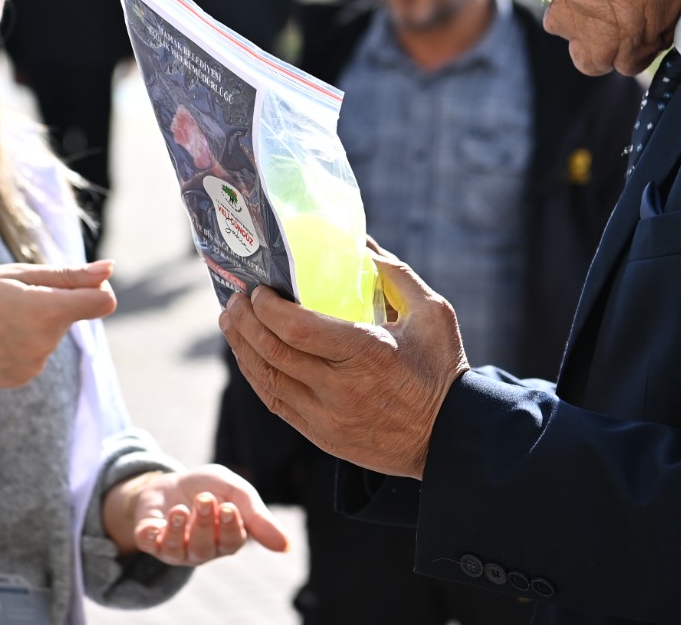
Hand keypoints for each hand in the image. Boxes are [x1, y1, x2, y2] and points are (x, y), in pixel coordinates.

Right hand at [0, 261, 117, 387]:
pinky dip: (23, 344)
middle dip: (53, 303)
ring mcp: (34, 365)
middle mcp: (46, 343)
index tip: (74, 282)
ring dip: (36, 324)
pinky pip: (37, 354)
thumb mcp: (15, 273)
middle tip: (11, 298)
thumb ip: (68, 275)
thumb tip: (110, 269)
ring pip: (52, 334)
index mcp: (47, 311)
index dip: (95, 288)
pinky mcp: (23, 378)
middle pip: (72, 315)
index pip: (103, 301)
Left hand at [105, 464, 289, 564]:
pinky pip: (149, 545)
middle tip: (205, 499)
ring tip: (180, 510)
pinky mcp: (149, 539)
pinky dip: (152, 536)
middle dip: (204, 524)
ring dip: (178, 531)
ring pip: (177, 550)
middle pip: (204, 547)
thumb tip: (287, 547)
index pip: (231, 542)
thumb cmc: (210, 488)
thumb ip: (258, 517)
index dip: (230, 527)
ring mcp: (174, 548)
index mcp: (225, 539)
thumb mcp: (236, 492)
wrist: (172, 481)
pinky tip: (157, 523)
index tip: (229, 508)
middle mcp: (201, 549)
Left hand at [220, 240, 469, 478]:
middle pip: (273, 352)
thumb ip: (395, 275)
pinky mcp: (322, 436)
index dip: (268, 308)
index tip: (258, 290)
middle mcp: (340, 388)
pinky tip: (248, 357)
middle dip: (245, 321)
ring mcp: (327, 417)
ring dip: (242, 348)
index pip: (297, 329)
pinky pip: (276, 404)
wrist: (449, 437)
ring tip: (231, 321)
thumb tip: (361, 244)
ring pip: (267, 380)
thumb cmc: (442, 369)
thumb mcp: (432, 313)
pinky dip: (257, 377)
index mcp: (366, 352)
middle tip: (235, 298)